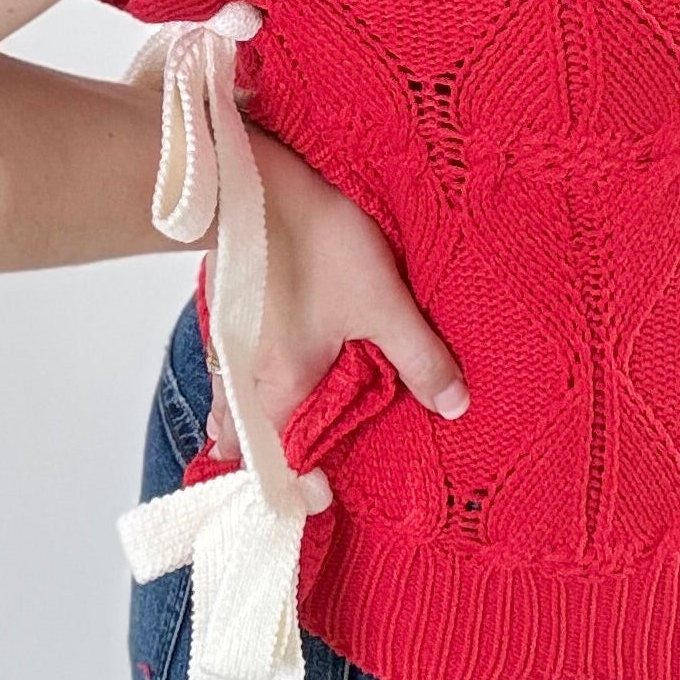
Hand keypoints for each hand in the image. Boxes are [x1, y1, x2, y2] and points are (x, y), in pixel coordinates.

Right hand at [202, 119, 469, 465]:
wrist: (254, 184)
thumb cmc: (316, 243)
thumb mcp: (382, 305)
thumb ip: (419, 358)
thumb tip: (455, 405)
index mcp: (280, 392)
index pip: (279, 468)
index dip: (301, 489)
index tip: (327, 495)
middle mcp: (244, 381)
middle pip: (247, 444)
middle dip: (268, 464)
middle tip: (300, 472)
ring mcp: (227, 349)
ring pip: (231, 408)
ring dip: (248, 428)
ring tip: (270, 439)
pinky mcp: (225, 315)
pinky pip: (225, 372)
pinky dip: (237, 390)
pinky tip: (256, 377)